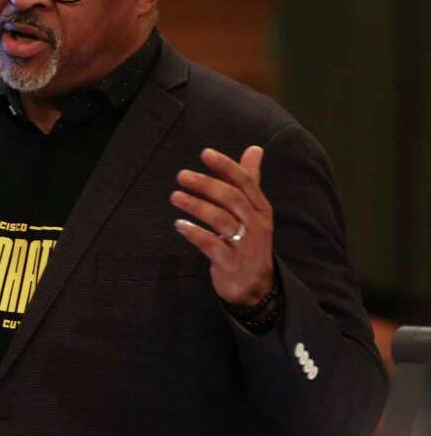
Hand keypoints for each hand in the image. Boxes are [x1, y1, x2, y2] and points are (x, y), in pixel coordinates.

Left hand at [171, 146, 274, 306]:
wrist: (256, 285)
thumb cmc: (250, 240)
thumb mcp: (254, 210)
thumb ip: (250, 180)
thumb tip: (254, 149)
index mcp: (261, 208)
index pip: (245, 182)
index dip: (226, 166)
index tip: (205, 153)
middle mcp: (256, 224)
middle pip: (232, 198)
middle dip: (207, 184)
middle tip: (182, 175)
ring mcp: (244, 244)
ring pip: (221, 220)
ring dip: (196, 206)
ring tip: (175, 196)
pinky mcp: (230, 263)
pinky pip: (211, 245)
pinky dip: (194, 233)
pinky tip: (179, 224)